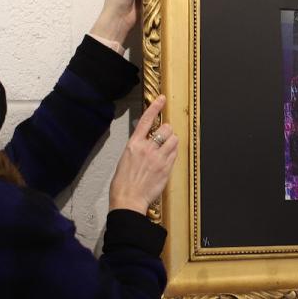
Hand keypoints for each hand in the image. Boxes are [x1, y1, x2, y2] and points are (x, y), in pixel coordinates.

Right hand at [109, 95, 178, 214]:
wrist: (128, 199)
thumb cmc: (123, 182)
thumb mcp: (125, 158)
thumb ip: (137, 147)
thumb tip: (144, 140)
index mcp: (133, 144)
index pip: (146, 120)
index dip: (155, 107)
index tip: (162, 98)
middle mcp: (147, 148)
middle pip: (165, 129)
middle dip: (167, 131)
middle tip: (164, 136)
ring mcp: (158, 158)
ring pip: (174, 139)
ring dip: (172, 140)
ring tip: (167, 147)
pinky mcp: (166, 168)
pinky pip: (175, 153)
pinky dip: (173, 152)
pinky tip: (167, 157)